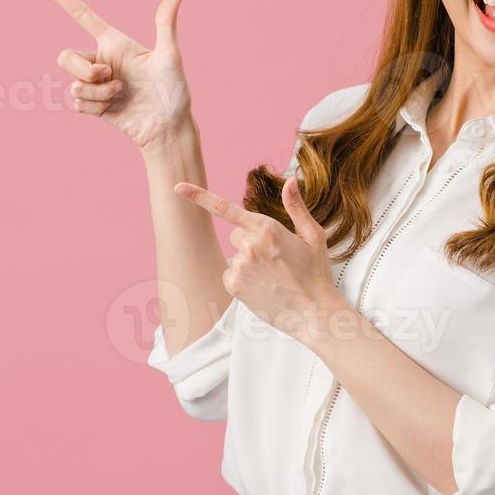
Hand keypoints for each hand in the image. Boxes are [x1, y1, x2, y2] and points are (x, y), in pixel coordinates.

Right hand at [41, 0, 192, 150]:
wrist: (168, 127)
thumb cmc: (174, 90)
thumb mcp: (170, 56)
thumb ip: (166, 25)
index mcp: (114, 43)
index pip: (84, 16)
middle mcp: (101, 61)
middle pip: (65, 57)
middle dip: (84, 69)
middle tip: (109, 76)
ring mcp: (95, 85)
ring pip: (74, 84)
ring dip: (97, 92)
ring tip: (120, 94)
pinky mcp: (93, 106)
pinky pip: (77, 103)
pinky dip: (95, 106)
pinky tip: (113, 108)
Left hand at [174, 176, 351, 345]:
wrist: (314, 313)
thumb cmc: (316, 274)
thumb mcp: (313, 236)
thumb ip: (296, 206)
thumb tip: (291, 181)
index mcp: (267, 228)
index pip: (225, 208)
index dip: (198, 196)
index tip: (178, 188)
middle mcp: (249, 246)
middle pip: (237, 234)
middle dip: (252, 241)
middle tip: (276, 259)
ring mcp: (239, 267)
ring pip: (236, 255)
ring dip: (249, 261)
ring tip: (273, 276)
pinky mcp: (234, 286)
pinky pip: (232, 274)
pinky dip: (244, 279)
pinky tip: (263, 286)